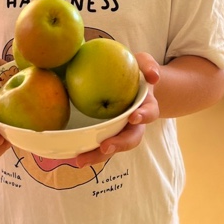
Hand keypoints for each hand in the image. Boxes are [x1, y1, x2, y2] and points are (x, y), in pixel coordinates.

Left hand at [74, 53, 160, 167]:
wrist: (127, 83)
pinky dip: (85, 151)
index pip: (149, 113)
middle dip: (119, 144)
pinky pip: (96, 144)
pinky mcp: (104, 133)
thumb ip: (149, 65)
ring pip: (112, 147)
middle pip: (130, 138)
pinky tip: (69, 156)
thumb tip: (153, 77)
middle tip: (105, 147)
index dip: (143, 116)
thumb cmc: (135, 71)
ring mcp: (119, 131)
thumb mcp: (143, 63)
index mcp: (146, 107)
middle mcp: (134, 124)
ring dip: (97, 155)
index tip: (133, 117)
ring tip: (80, 160)